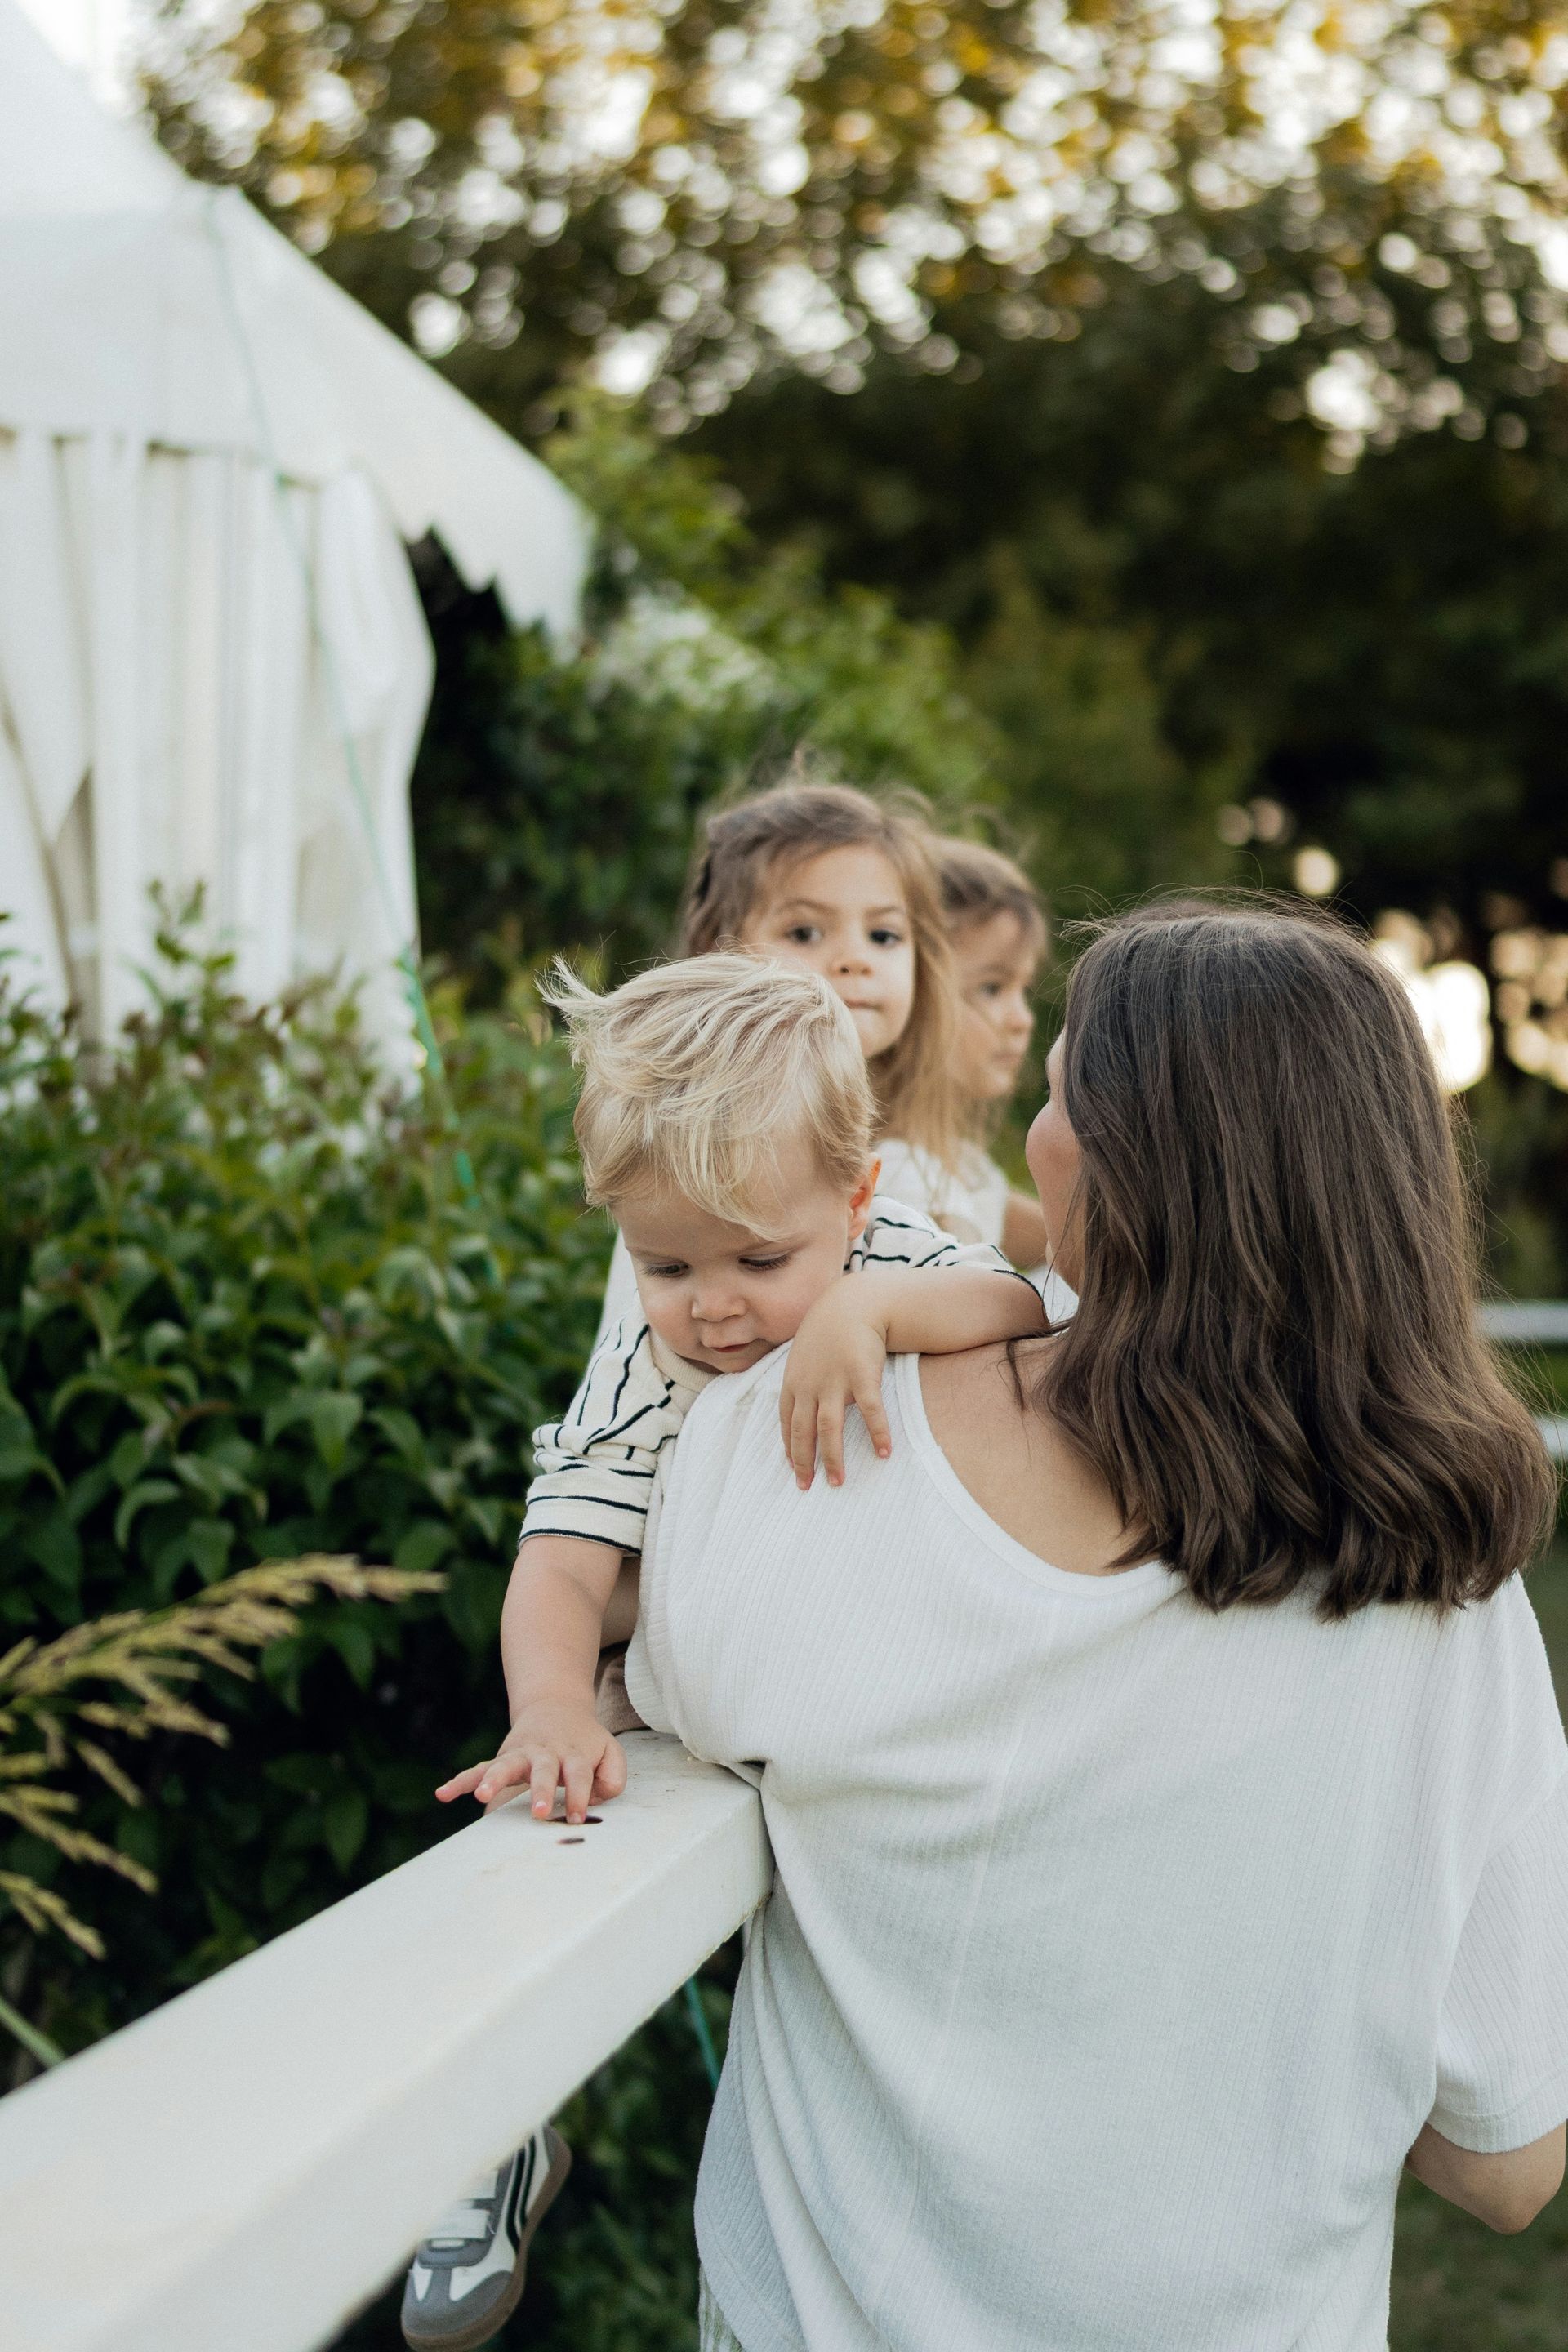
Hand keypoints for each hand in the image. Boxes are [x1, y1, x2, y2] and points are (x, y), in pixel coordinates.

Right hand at [436, 1697, 626, 1824]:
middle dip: (541, 1792)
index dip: (580, 1796)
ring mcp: (521, 1754)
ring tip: (482, 1797)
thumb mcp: (611, 1753)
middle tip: (539, 1813)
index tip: (577, 1819)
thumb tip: (592, 1801)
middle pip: (544, 1771)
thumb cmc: (585, 1741)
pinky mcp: (502, 1758)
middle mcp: (546, 1753)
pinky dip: (461, 1781)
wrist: (556, 1707)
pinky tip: (443, 1794)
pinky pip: (478, 1769)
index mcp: (575, 1753)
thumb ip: (612, 1778)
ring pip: (506, 1766)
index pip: (580, 1775)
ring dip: (494, 1781)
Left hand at [780, 1279, 892, 1489]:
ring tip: (838, 1481)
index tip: (794, 1469)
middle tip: (807, 1487)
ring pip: (829, 1428)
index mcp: (793, 1381)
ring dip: (833, 1458)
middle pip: (802, 1431)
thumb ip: (800, 1381)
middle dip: (804, 1462)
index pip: (786, 1423)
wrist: (853, 1302)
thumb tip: (799, 1407)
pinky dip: (877, 1433)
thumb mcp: (804, 1354)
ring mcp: (835, 1380)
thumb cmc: (829, 1331)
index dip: (789, 1448)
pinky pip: (870, 1411)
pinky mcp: (862, 1375)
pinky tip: (885, 1452)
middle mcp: (810, 1384)